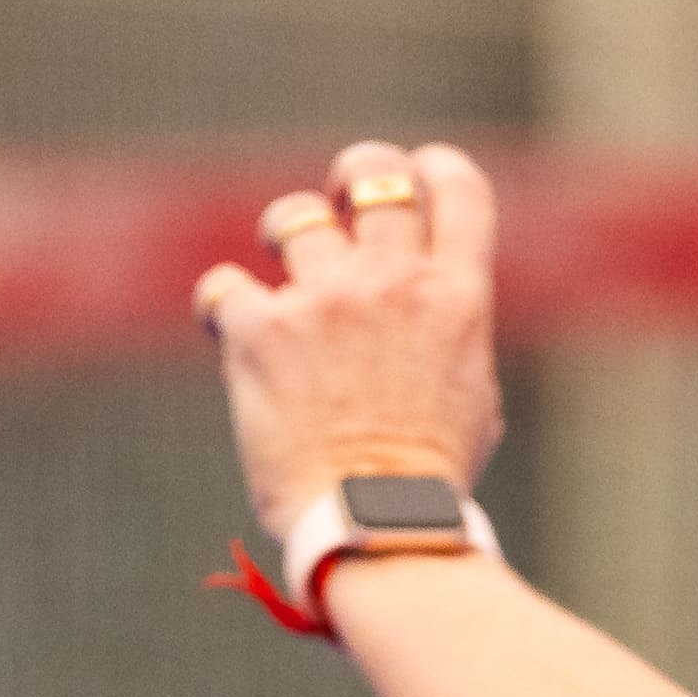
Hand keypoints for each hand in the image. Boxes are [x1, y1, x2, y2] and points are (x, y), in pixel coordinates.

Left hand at [190, 138, 507, 538]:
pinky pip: (224, 286)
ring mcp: (325, 302)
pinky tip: (231, 335)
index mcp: (457, 298)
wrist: (375, 527)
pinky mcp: (260, 333)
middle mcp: (393, 283)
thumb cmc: (430, 481)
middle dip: (353, 178)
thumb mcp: (474, 395)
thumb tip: (432, 312)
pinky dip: (223, 308)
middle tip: (338, 210)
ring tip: (282, 286)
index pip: (456, 185)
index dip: (431, 169)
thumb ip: (452, 333)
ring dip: (284, 240)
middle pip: (373, 172)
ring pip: (293, 218)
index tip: (414, 184)